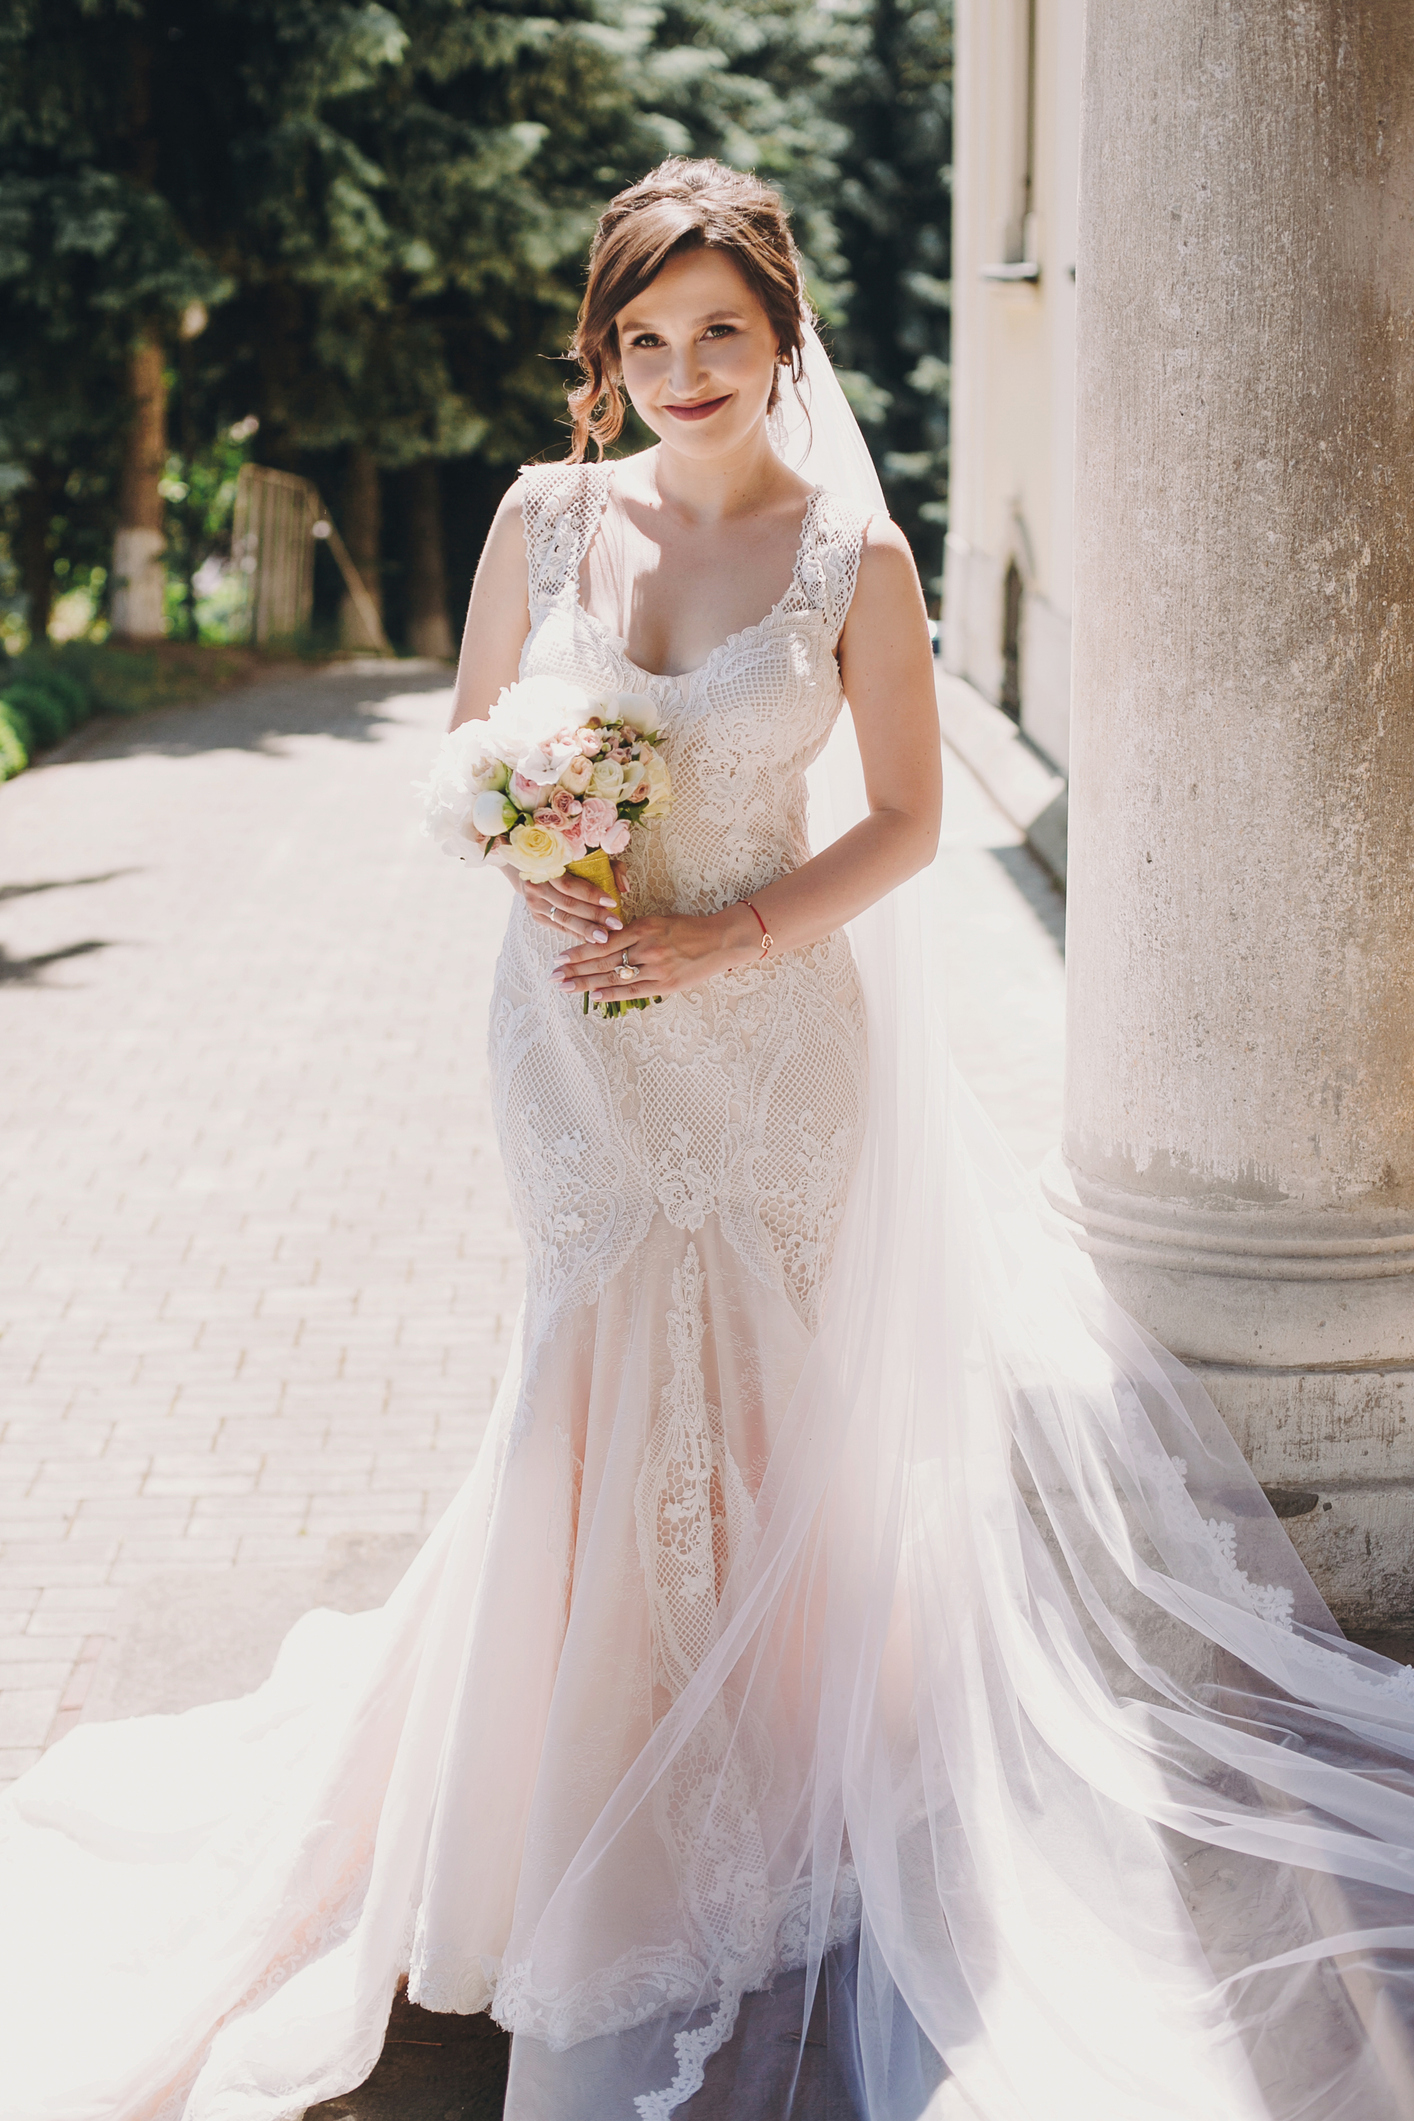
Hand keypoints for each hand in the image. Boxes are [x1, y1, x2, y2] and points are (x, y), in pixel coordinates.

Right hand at [516, 867, 624, 946]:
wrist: (535, 869)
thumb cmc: (570, 861)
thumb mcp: (591, 857)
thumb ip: (612, 868)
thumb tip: (624, 888)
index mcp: (546, 866)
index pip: (569, 885)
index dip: (591, 895)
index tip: (612, 902)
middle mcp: (536, 886)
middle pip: (568, 905)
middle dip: (594, 916)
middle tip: (616, 924)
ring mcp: (534, 903)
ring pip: (563, 919)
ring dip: (586, 930)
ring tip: (605, 937)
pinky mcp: (537, 916)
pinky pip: (560, 927)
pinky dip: (577, 934)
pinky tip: (592, 940)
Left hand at [551, 904, 758, 1004]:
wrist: (719, 941)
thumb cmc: (687, 929)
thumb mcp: (658, 922)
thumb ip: (633, 932)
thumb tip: (605, 942)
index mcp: (643, 927)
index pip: (603, 942)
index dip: (579, 951)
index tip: (559, 957)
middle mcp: (647, 947)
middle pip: (603, 961)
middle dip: (575, 969)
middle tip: (553, 976)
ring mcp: (656, 968)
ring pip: (614, 977)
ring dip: (587, 983)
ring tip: (566, 987)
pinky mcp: (665, 985)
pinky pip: (633, 991)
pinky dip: (612, 994)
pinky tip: (594, 996)